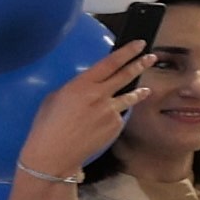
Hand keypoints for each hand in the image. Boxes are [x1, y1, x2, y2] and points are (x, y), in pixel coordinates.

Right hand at [19, 43, 147, 185]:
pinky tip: (107, 121)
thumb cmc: (47, 126)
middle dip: (140, 64)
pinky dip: (117, 115)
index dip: (127, 52)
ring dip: (138, 92)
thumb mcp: (55, 97)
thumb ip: (76, 88)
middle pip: (126, 75)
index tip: (139, 44)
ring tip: (145, 90)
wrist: (54, 155)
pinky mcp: (115, 127)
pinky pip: (120, 116)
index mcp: (82, 85)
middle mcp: (100, 96)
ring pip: (129, 97)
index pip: (110, 63)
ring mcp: (110, 112)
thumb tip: (88, 86)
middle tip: (151, 57)